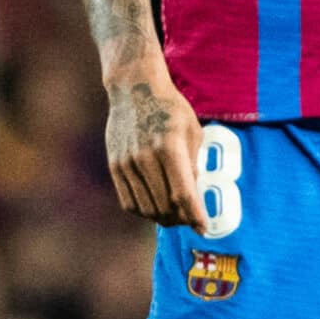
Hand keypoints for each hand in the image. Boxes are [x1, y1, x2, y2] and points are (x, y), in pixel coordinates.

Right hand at [104, 71, 205, 228]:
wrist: (135, 89)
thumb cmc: (170, 108)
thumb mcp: (192, 131)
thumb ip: (193, 165)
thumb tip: (194, 196)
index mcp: (170, 147)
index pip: (183, 194)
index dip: (195, 216)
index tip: (204, 229)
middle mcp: (146, 157)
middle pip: (165, 206)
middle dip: (181, 219)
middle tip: (190, 219)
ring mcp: (128, 163)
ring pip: (146, 209)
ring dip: (163, 218)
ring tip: (174, 215)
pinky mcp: (115, 166)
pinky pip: (129, 202)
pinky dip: (144, 211)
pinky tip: (154, 207)